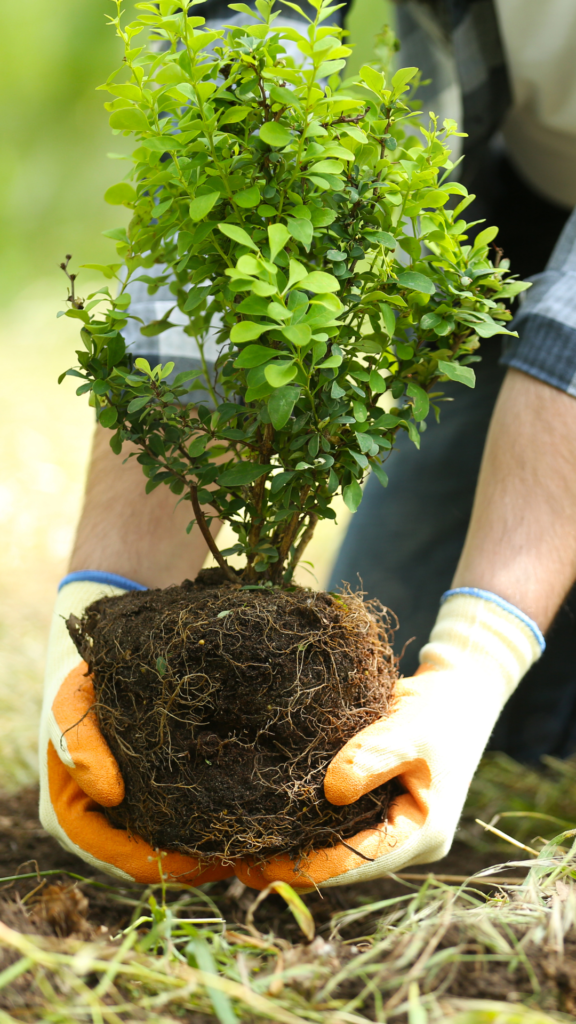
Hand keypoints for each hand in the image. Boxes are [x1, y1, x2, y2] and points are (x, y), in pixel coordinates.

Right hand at [40, 576, 232, 885]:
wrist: (93, 661)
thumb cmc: (79, 684)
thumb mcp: (70, 705)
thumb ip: (81, 744)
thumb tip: (109, 793)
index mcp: (74, 820)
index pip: (130, 863)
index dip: (174, 867)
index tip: (217, 857)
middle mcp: (102, 827)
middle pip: (158, 862)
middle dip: (201, 860)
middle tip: (251, 848)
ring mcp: (126, 816)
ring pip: (174, 846)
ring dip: (211, 844)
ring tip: (256, 832)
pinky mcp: (151, 797)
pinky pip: (183, 821)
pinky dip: (211, 818)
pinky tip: (247, 805)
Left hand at [235, 590, 543, 890]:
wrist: (458, 690)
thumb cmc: (439, 710)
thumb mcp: (411, 728)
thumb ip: (374, 756)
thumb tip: (331, 792)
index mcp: (424, 833)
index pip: (360, 861)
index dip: (310, 866)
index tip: (261, 864)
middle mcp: (408, 841)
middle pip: (346, 864)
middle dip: (296, 863)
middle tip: (238, 862)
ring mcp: (395, 827)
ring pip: (340, 848)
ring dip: (298, 847)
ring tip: (243, 847)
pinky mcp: (380, 808)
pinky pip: (341, 826)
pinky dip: (307, 825)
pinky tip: (270, 820)